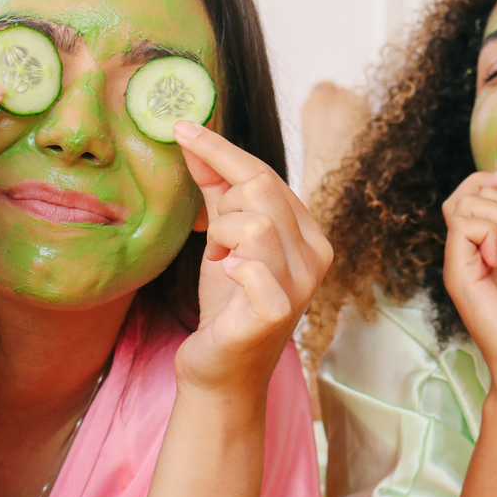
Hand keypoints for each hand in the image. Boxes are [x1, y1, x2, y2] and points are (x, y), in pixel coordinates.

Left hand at [173, 121, 332, 395]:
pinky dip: (230, 268)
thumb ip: (216, 190)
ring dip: (223, 236)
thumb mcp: (222, 238)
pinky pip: (249, 267)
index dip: (222, 151)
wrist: (221, 368)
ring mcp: (300, 285)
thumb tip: (192, 139)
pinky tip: (227, 280)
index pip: (267, 174)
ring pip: (255, 223)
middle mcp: (315, 256)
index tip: (182, 128)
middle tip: (213, 236)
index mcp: (308, 233)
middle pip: (262, 190)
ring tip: (222, 261)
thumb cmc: (226, 304)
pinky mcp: (277, 312)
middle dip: (223, 204)